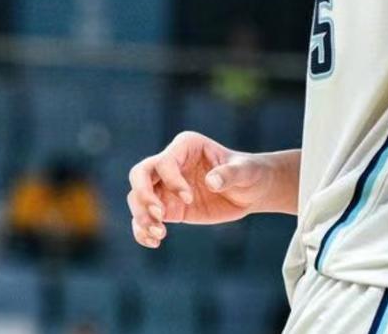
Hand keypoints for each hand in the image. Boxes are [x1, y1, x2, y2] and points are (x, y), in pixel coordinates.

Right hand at [126, 131, 274, 247]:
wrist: (251, 190)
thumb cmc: (248, 173)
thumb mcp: (245, 171)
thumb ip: (230, 174)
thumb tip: (212, 181)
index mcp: (187, 145)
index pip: (164, 162)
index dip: (172, 181)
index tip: (189, 198)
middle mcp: (171, 164)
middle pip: (140, 174)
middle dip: (143, 196)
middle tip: (159, 215)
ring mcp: (166, 186)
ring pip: (137, 197)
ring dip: (141, 217)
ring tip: (159, 234)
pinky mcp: (169, 208)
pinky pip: (144, 217)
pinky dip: (142, 230)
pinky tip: (154, 242)